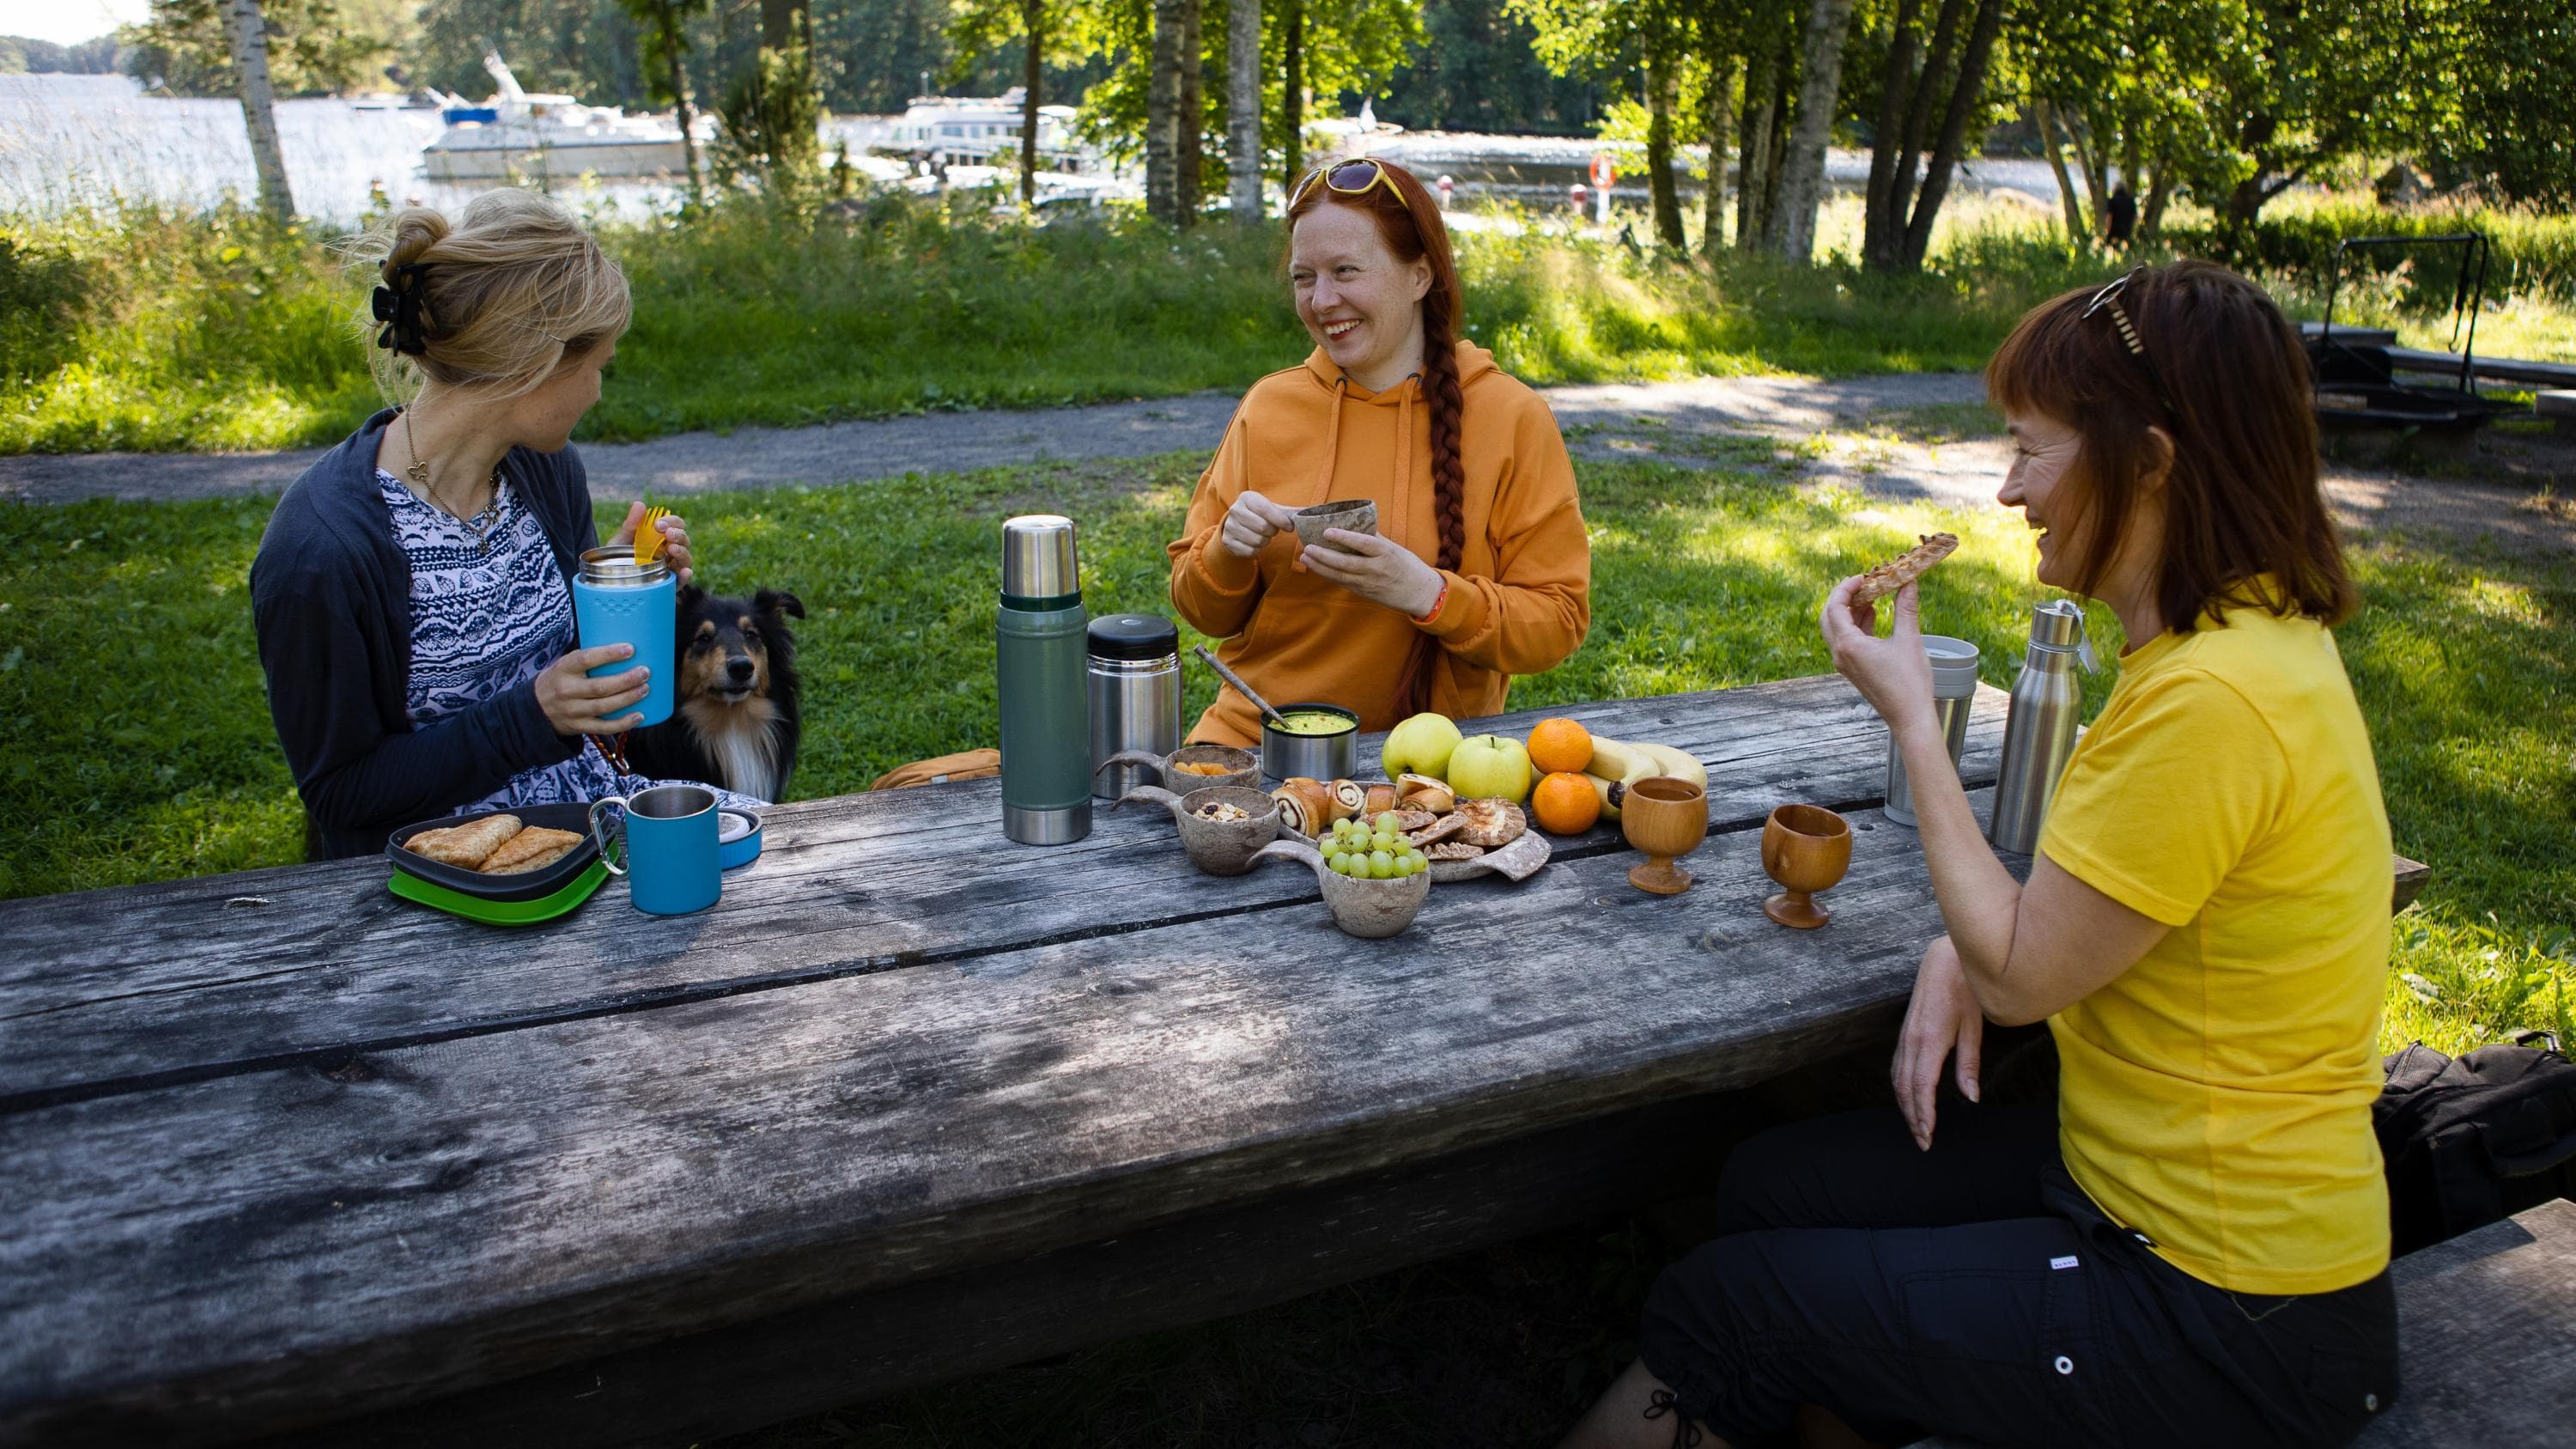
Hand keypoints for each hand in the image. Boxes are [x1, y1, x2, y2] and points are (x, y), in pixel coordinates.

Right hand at [536, 642, 650, 735]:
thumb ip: (588, 659)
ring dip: (628, 698)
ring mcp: (573, 711)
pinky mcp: (579, 726)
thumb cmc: (559, 680)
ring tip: (645, 689)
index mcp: (564, 669)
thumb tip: (625, 649)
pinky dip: (623, 723)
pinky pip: (604, 727)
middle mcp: (567, 690)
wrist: (535, 708)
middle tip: (645, 672)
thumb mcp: (565, 664)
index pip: (586, 659)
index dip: (609, 654)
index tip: (630, 649)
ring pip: (604, 706)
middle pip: (600, 686)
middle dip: (626, 680)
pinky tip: (639, 716)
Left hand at [607, 501, 692, 584]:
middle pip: (685, 540)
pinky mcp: (670, 585)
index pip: (676, 525)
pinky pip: (682, 581)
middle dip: (678, 535)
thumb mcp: (621, 541)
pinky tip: (684, 572)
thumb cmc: (618, 559)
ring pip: (687, 559)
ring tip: (671, 550)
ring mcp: (672, 568)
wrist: (608, 581)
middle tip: (667, 534)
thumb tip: (640, 504)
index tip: (658, 524)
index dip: (672, 521)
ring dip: (682, 552)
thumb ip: (631, 524)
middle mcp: (671, 552)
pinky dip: (685, 576)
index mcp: (662, 538)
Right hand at [1220, 490, 1297, 558]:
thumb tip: (1312, 513)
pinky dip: (1257, 550)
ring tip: (1264, 536)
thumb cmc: (1261, 515)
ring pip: (1257, 540)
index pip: (1265, 509)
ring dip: (1265, 541)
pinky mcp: (1227, 541)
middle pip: (1263, 527)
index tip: (1289, 527)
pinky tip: (1255, 543)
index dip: (1280, 520)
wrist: (1238, 525)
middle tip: (1272, 530)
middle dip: (1273, 531)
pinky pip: (1250, 551)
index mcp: (1247, 498)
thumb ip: (1290, 512)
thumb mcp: (1273, 510)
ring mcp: (1229, 526)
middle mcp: (1235, 510)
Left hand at [1301, 529, 1443, 616]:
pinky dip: (1329, 575)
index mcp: (1385, 553)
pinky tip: (1318, 568)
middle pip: (1345, 563)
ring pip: (1340, 576)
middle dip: (1323, 556)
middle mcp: (1375, 569)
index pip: (1362, 543)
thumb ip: (1374, 538)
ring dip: (1320, 567)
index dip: (1344, 537)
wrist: (1419, 592)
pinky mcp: (1364, 593)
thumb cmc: (1407, 565)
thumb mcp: (1394, 548)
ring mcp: (1369, 583)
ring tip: (1306, 557)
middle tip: (1307, 547)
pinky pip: (1343, 583)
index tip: (1327, 531)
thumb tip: (1354, 524)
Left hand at [1819, 575, 1936, 745]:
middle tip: (1863, 584)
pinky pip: (1846, 642)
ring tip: (1872, 596)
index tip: (1863, 576)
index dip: (1846, 587)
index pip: (1835, 607)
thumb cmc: (1910, 681)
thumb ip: (1906, 608)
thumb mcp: (1909, 640)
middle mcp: (1840, 654)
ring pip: (1836, 629)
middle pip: (1829, 617)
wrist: (1909, 717)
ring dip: (1850, 611)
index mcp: (1848, 645)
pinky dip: (1855, 626)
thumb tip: (1909, 581)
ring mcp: (1844, 664)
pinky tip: (1873, 616)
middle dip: (1844, 597)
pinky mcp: (1852, 670)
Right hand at [1892, 935, 1983, 1149]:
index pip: (1922, 1087)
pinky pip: (1897, 1066)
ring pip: (1897, 1079)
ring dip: (1905, 1105)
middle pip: (1905, 1088)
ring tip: (1916, 1126)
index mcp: (1930, 1040)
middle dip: (1912, 1117)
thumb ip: (1969, 1063)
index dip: (1924, 1114)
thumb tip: (1970, 1097)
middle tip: (1924, 1142)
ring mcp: (1904, 1036)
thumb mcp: (1974, 1026)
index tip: (1929, 1135)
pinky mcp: (1905, 1032)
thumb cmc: (1966, 989)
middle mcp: (1911, 1041)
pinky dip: (1900, 1088)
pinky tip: (1908, 1098)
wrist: (1945, 959)